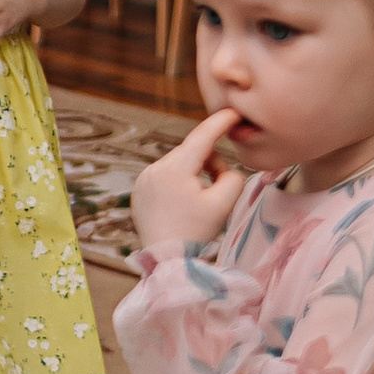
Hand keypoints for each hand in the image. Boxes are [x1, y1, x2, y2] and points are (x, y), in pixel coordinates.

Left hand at [133, 109, 249, 254]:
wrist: (166, 261)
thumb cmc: (196, 233)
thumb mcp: (224, 203)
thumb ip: (233, 176)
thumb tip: (222, 168)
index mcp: (175, 169)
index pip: (202, 136)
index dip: (220, 122)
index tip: (234, 113)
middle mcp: (155, 169)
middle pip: (191, 152)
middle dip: (208, 163)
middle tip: (217, 186)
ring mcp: (144, 179)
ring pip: (178, 164)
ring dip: (193, 173)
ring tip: (197, 201)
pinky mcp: (139, 190)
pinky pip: (164, 176)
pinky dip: (177, 183)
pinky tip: (181, 206)